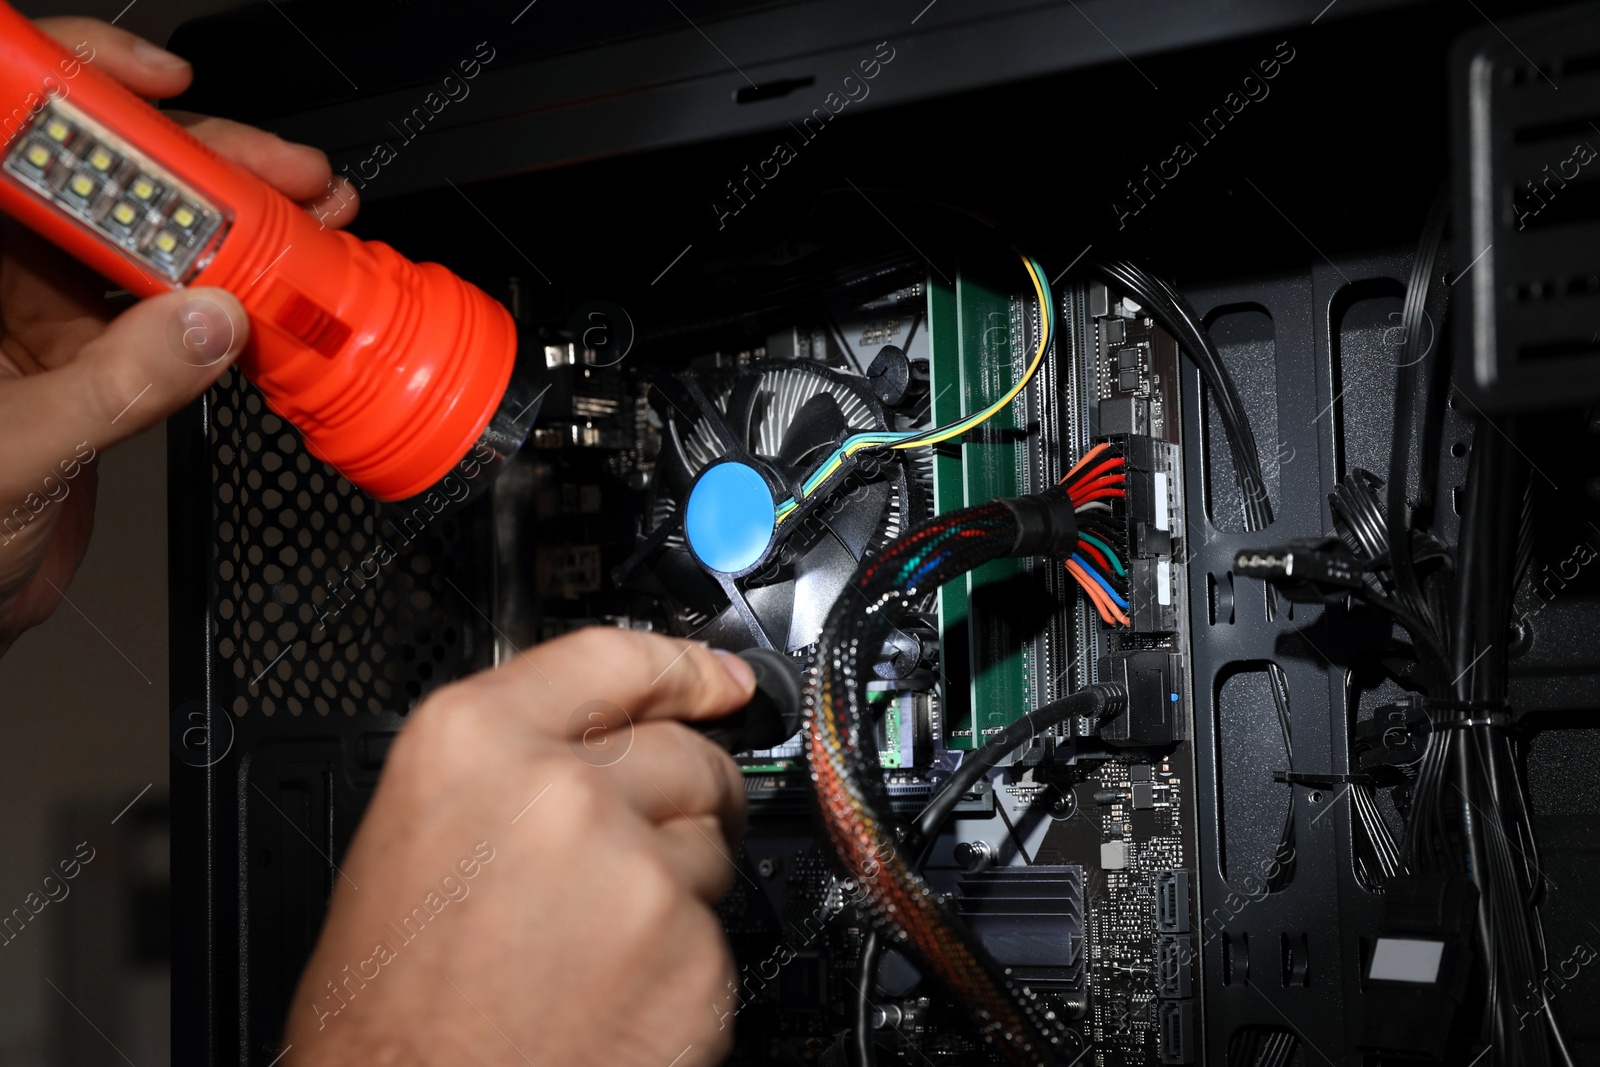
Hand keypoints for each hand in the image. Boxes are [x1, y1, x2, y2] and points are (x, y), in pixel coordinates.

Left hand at [0, 17, 358, 655]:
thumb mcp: (11, 459)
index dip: (80, 92)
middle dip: (197, 165)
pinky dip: (233, 303)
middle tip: (280, 177)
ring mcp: (41, 311)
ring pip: (146, 238)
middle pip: (98, 177)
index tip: (158, 91)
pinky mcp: (91, 357)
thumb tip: (204, 326)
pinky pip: (172, 309)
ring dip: (232, 230)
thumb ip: (111, 389)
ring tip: (307, 225)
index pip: (5, 138)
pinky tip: (279, 298)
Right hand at [284, 628, 754, 1065]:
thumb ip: (506, 766)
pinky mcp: (691, 957)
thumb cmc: (387, 1014)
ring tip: (599, 942)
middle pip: (685, 751)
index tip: (721, 677)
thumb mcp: (410, 841)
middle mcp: (560, 793)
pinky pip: (717, 931)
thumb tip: (593, 740)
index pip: (612, 658)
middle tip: (643, 848)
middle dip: (685, 792)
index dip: (681, 667)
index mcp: (472, 745)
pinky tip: (617, 991)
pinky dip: (684, 959)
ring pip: (712, 842)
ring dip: (680, 878)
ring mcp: (635, 875)